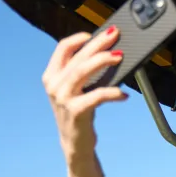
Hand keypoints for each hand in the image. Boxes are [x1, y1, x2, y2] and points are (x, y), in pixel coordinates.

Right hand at [42, 28, 127, 158]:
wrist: (75, 143)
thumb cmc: (80, 112)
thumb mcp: (77, 89)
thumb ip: (83, 71)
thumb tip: (107, 51)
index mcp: (51, 76)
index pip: (62, 48)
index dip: (79, 38)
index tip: (95, 33)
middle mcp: (54, 85)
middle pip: (77, 57)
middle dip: (98, 44)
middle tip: (115, 36)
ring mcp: (63, 98)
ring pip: (83, 71)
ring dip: (102, 61)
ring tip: (119, 57)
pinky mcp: (75, 111)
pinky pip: (97, 96)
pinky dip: (112, 93)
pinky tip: (124, 95)